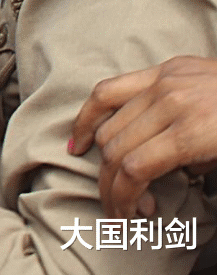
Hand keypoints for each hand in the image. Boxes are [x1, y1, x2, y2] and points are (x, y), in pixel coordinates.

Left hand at [70, 56, 216, 218]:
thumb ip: (181, 117)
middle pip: (110, 131)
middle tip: (116, 200)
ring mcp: (176, 104)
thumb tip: (166, 161)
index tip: (79, 146)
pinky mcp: (188, 132)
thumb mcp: (213, 98)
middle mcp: (167, 83)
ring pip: (118, 152)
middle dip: (105, 172)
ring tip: (127, 211)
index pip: (106, 93)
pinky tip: (138, 209)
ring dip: (115, 189)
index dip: (84, 123)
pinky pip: (137, 166)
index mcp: (171, 71)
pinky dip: (128, 193)